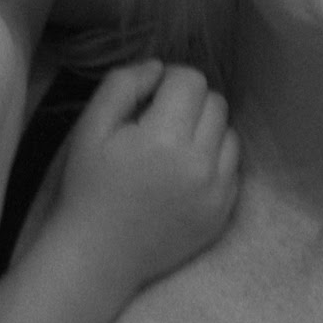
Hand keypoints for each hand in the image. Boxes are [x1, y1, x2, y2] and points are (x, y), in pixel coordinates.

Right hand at [54, 60, 239, 295]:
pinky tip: (184, 174)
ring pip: (229, 132)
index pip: (192, 81)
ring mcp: (217, 192)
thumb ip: (123, 85)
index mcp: (164, 139)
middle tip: (159, 122)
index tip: (149, 100)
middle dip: (189, 103)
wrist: (99, 255)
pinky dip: (214, 162)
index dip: (169, 81)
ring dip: (205, 130)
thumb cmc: (89, 187)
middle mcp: (200, 164)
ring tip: (174, 148)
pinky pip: (233, 167)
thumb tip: (159, 67)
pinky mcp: (224, 213)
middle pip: (215, 102)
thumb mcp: (91, 127)